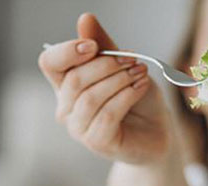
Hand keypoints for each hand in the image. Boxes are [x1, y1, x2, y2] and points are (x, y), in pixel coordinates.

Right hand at [38, 13, 172, 164]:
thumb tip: (85, 19)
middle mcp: (67, 108)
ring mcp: (79, 128)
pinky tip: (141, 87)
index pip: (49, 62)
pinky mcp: (97, 143)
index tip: (93, 46)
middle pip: (74, 79)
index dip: (67, 51)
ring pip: (91, 98)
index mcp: (66, 85)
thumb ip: (104, 46)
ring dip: (120, 80)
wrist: (157, 132)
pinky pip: (107, 115)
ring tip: (140, 73)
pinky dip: (127, 96)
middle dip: (106, 65)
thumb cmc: (137, 99)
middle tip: (132, 60)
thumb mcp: (123, 67)